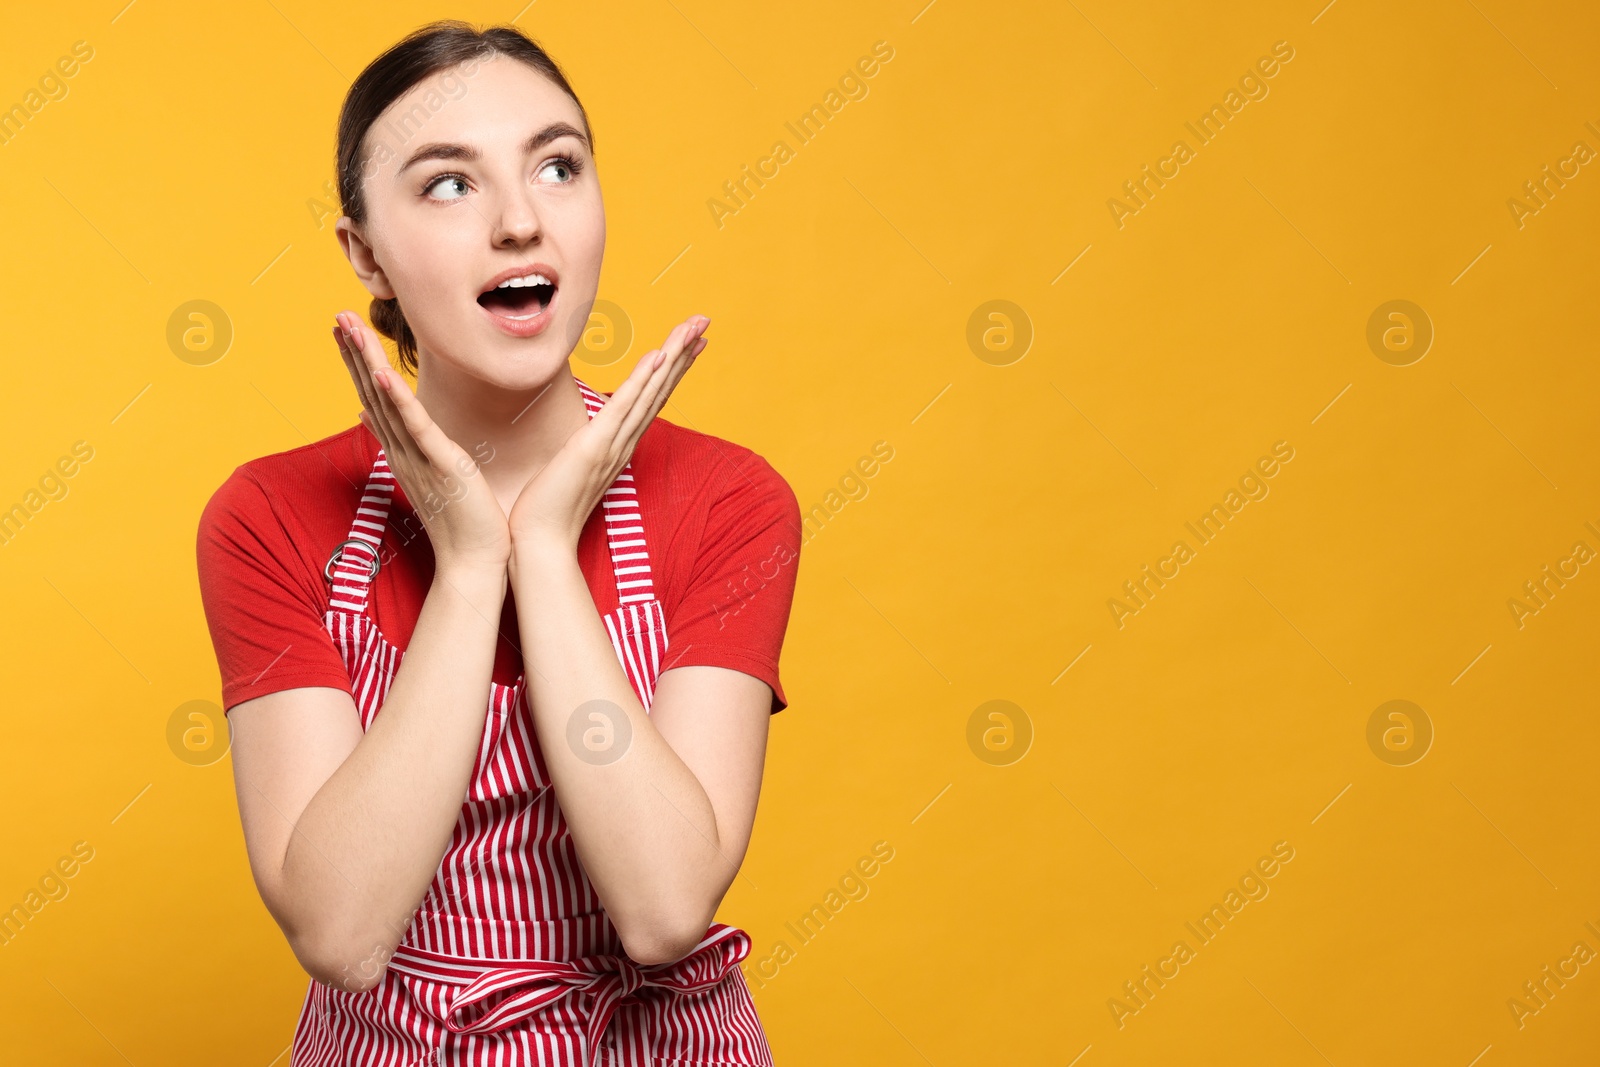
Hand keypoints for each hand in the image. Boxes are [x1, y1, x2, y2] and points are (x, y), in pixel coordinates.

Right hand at [333, 310, 511, 575]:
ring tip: (350, 328)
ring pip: (385, 401)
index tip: (345, 329)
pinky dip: (397, 400)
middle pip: (371, 392)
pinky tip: (382, 374)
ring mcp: (417, 457)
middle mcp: (402, 451)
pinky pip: (415, 427)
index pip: (374, 397)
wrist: (474, 562)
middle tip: (337, 315)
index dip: (358, 363)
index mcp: (403, 450)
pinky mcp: (439, 465)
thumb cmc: (462, 521)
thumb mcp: (429, 472)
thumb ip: (403, 442)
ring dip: (367, 364)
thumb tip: (370, 415)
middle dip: (354, 353)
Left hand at [507, 314, 709, 553]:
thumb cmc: (547, 511)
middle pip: (660, 389)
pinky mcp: (595, 447)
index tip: (688, 343)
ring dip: (673, 357)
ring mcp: (612, 445)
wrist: (539, 543)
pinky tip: (658, 355)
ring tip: (694, 328)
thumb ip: (579, 453)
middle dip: (683, 353)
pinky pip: (625, 407)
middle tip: (704, 322)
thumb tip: (577, 442)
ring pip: (651, 392)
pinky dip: (643, 380)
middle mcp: (623, 443)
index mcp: (617, 446)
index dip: (671, 369)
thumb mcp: (567, 471)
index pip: (650, 399)